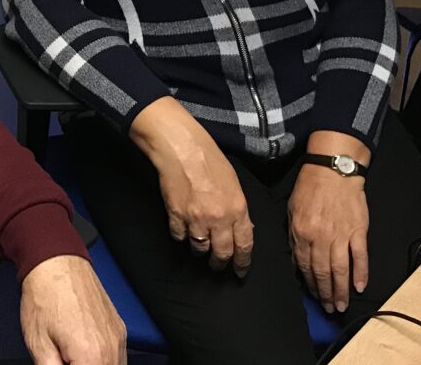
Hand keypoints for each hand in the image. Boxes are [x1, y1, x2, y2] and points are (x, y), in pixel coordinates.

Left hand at [19, 255, 126, 364]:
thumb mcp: (38, 344)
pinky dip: (104, 360)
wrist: (54, 262)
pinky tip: (85, 355)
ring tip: (73, 357)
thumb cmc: (44, 294)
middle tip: (65, 359)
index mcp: (91, 356)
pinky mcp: (119, 328)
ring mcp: (118, 337)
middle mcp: (111, 348)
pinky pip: (118, 355)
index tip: (60, 364)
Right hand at [130, 97, 252, 275]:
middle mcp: (219, 219)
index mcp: (238, 209)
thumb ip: (238, 208)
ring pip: (199, 248)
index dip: (242, 262)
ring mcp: (196, 219)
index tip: (240, 271)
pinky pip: (179, 236)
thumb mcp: (234, 183)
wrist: (182, 148)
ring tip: (198, 248)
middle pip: (222, 253)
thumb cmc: (210, 159)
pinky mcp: (176, 216)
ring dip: (200, 251)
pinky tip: (182, 230)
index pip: (244, 245)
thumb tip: (240, 227)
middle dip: (220, 263)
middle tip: (217, 266)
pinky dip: (181, 236)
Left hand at [288, 133, 370, 312]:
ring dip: (341, 290)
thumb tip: (297, 262)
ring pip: (340, 269)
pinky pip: (360, 257)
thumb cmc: (310, 188)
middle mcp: (320, 237)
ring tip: (342, 305)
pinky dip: (361, 274)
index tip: (314, 296)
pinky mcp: (358, 231)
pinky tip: (360, 287)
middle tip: (330, 308)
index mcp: (301, 232)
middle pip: (322, 272)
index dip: (309, 283)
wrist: (334, 170)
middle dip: (325, 293)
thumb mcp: (292, 210)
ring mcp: (341, 235)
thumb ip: (294, 237)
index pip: (304, 265)